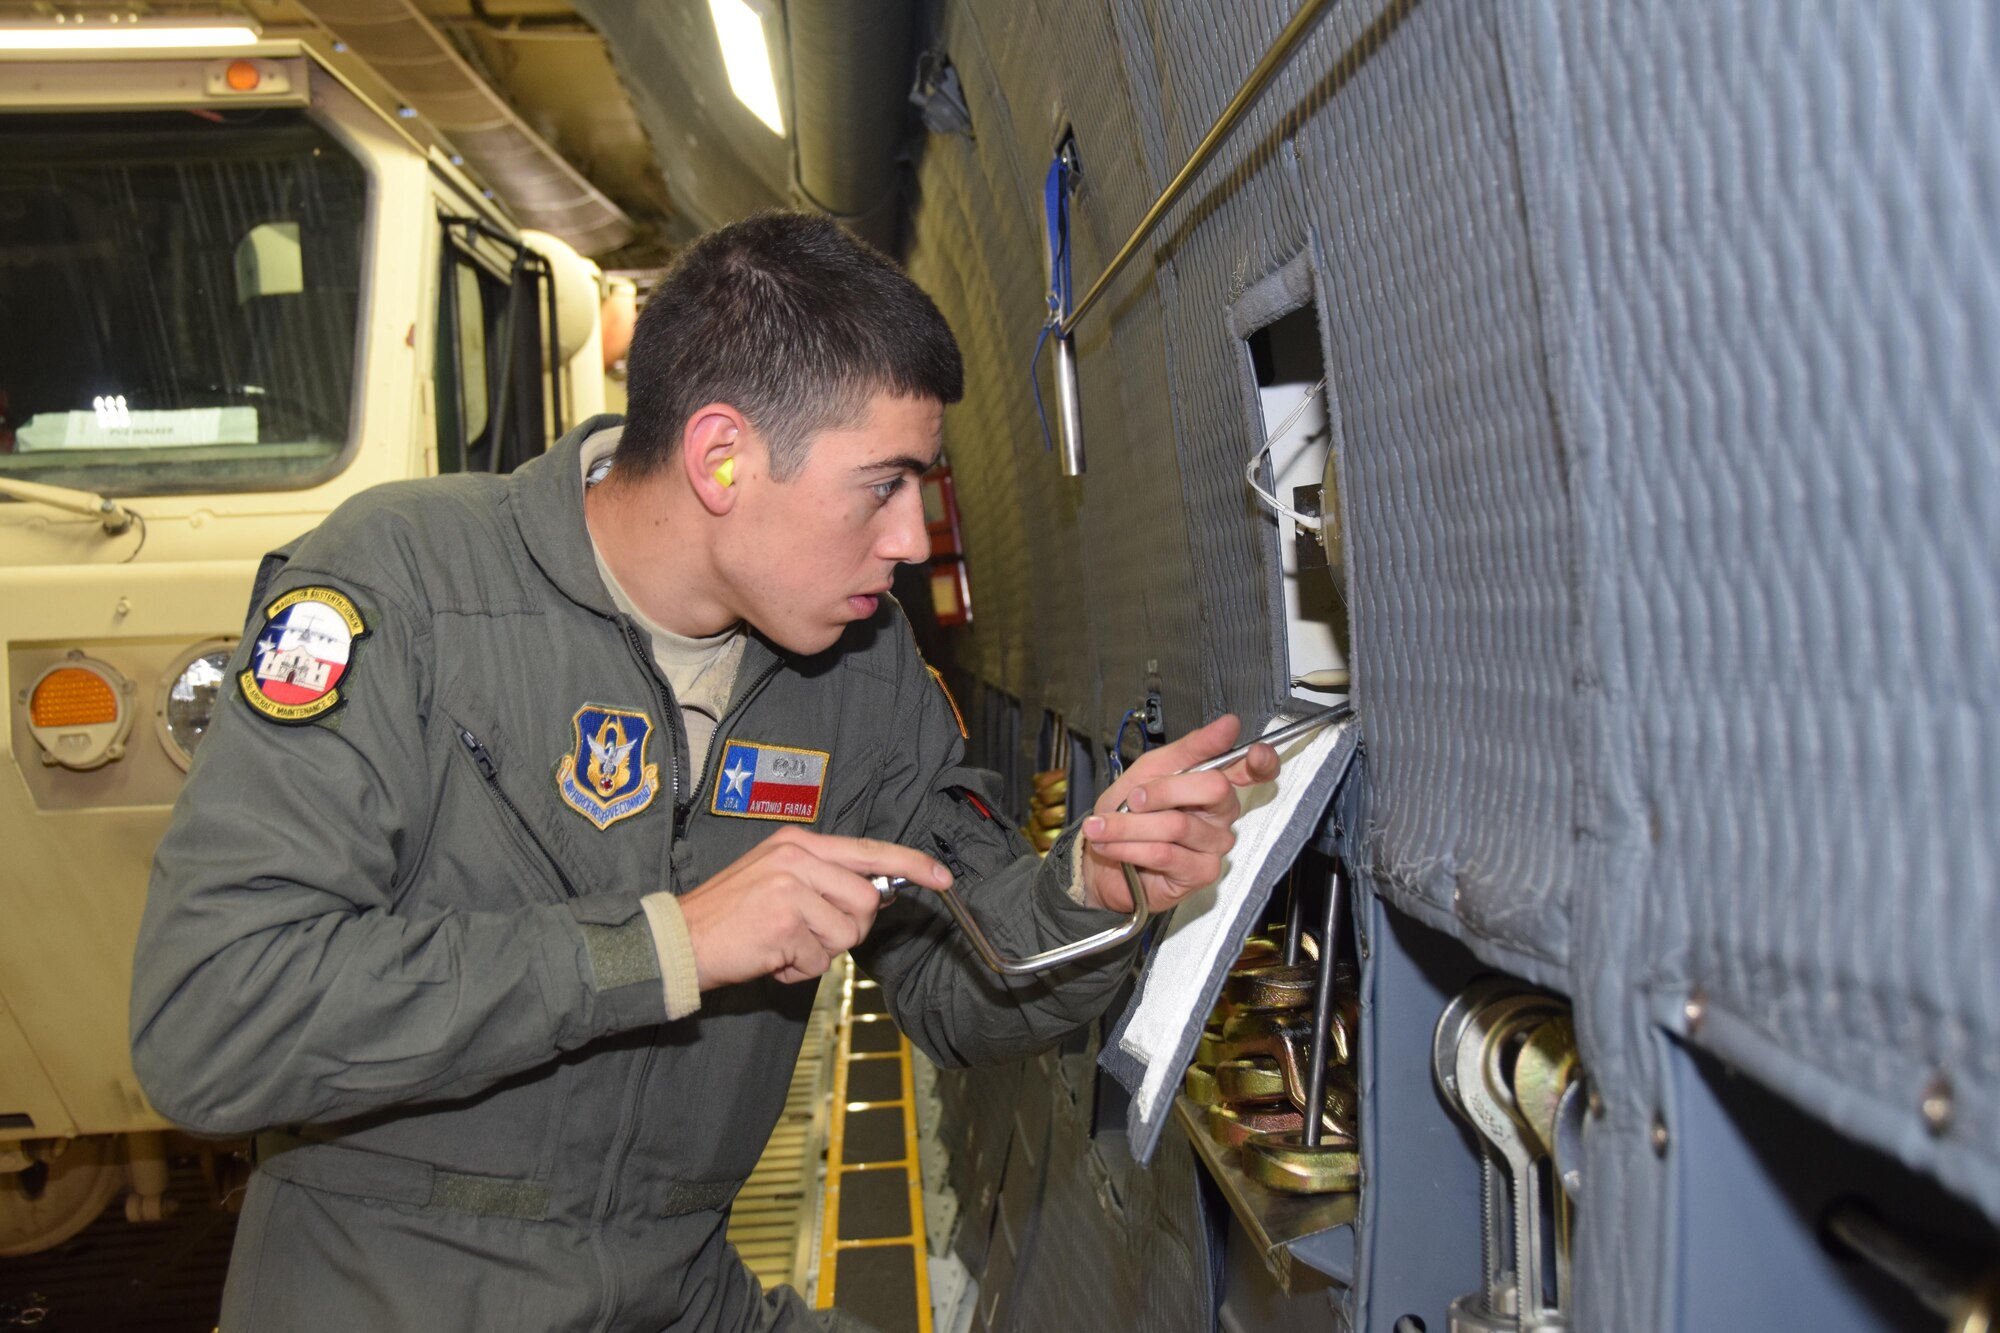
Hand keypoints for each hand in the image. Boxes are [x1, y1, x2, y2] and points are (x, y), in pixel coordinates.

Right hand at [678, 827, 950, 987]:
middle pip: (865, 901)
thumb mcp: (775, 878)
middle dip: (847, 928)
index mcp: (797, 842)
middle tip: (809, 934)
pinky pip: (821, 959)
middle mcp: (797, 857)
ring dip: (820, 952)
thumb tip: (874, 897)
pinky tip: (771, 957)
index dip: (911, 865)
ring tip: (783, 944)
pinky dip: (799, 969)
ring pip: (847, 933)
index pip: (868, 850)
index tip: (942, 877)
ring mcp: (791, 888)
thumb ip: (823, 880)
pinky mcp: (786, 922)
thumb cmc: (729, 916)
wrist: (678, 941)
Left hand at [1078, 714, 1279, 912]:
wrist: (1102, 852)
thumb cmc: (1129, 810)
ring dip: (1130, 825)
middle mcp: (1222, 813)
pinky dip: (1129, 846)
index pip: (1256, 770)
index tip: (1255, 752)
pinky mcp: (1201, 873)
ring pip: (1177, 825)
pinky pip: (1165, 853)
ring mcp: (1215, 844)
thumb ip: (1191, 748)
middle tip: (1133, 798)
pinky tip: (1110, 845)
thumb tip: (1229, 725)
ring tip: (1104, 827)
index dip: (1263, 761)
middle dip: (1163, 790)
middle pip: (1214, 789)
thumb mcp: (1151, 769)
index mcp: (1215, 782)